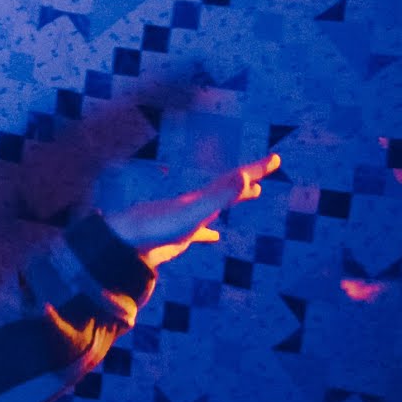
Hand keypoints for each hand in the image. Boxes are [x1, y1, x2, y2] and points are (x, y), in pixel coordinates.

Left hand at [104, 153, 280, 267]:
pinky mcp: (179, 236)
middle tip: (265, 170)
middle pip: (227, 187)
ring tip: (251, 194)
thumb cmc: (160, 226)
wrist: (126, 242)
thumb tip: (245, 175)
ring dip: (234, 199)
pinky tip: (215, 237)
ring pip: (216, 206)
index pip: (235, 179)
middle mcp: (196, 204)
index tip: (275, 159)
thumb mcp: (196, 211)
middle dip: (249, 178)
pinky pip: (200, 233)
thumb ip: (220, 195)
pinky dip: (211, 232)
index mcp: (203, 197)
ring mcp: (187, 219)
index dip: (256, 169)